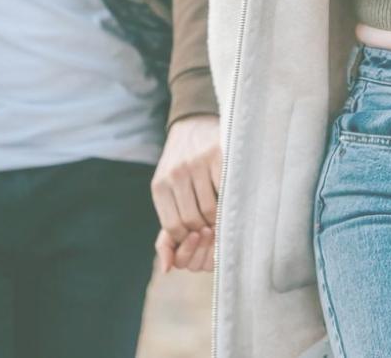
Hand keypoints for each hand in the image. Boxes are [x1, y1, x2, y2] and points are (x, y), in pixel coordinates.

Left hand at [150, 113, 220, 272]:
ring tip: (224, 214)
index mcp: (160, 185)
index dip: (189, 239)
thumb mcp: (168, 191)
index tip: (202, 236)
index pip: (173, 228)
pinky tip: (231, 197)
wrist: (194, 123)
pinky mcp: (217, 155)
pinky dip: (230, 200)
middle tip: (216, 228)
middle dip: (206, 231)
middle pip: (192, 221)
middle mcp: (175, 174)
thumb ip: (168, 229)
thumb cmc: (183, 166)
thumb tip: (166, 268)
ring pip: (210, 209)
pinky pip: (225, 191)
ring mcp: (196, 164)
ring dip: (219, 217)